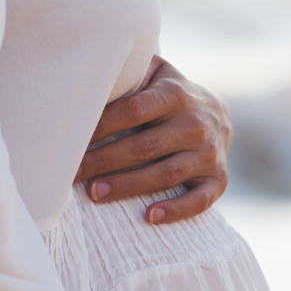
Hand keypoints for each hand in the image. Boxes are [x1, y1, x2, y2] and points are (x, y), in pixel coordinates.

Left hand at [76, 56, 231, 224]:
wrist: (217, 115)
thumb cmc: (169, 96)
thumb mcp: (154, 74)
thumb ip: (129, 74)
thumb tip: (86, 76)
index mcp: (175, 95)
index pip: (133, 111)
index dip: (101, 127)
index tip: (72, 140)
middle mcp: (195, 124)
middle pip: (144, 146)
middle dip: (105, 161)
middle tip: (74, 173)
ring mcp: (209, 153)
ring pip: (166, 174)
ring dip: (129, 186)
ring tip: (96, 193)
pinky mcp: (218, 178)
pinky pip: (200, 199)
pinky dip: (177, 209)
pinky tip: (150, 216)